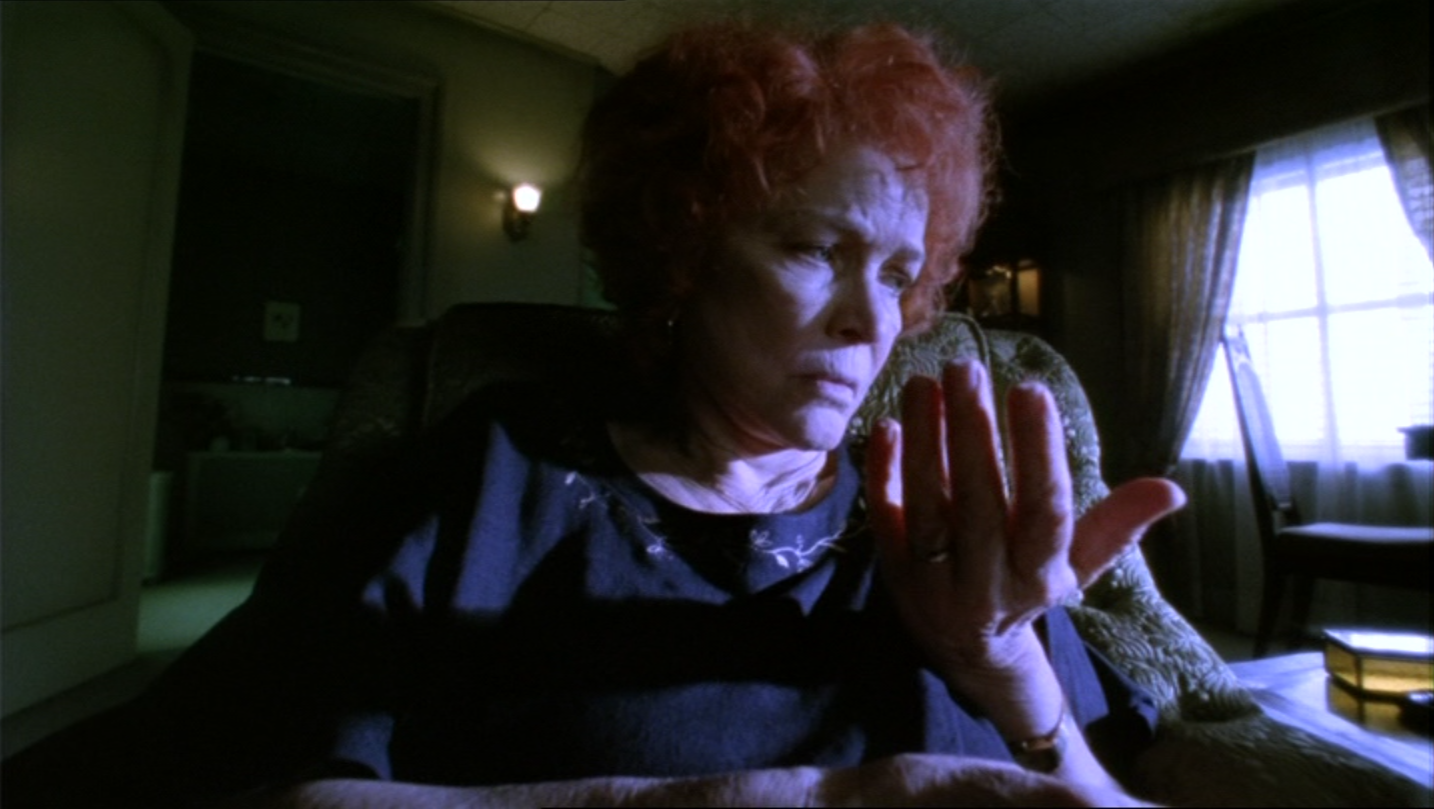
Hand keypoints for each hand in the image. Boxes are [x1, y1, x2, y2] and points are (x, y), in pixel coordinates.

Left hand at [864, 360, 1184, 692]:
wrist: (966, 650)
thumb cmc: (1028, 584)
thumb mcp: (1078, 562)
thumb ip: (1117, 524)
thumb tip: (1172, 490)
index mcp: (1039, 575)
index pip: (1044, 510)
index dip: (1039, 451)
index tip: (1032, 389)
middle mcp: (985, 581)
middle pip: (978, 502)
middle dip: (972, 431)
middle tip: (967, 367)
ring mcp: (933, 578)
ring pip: (926, 504)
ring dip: (924, 440)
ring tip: (925, 380)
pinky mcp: (890, 569)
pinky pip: (884, 516)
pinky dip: (882, 471)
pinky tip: (885, 423)